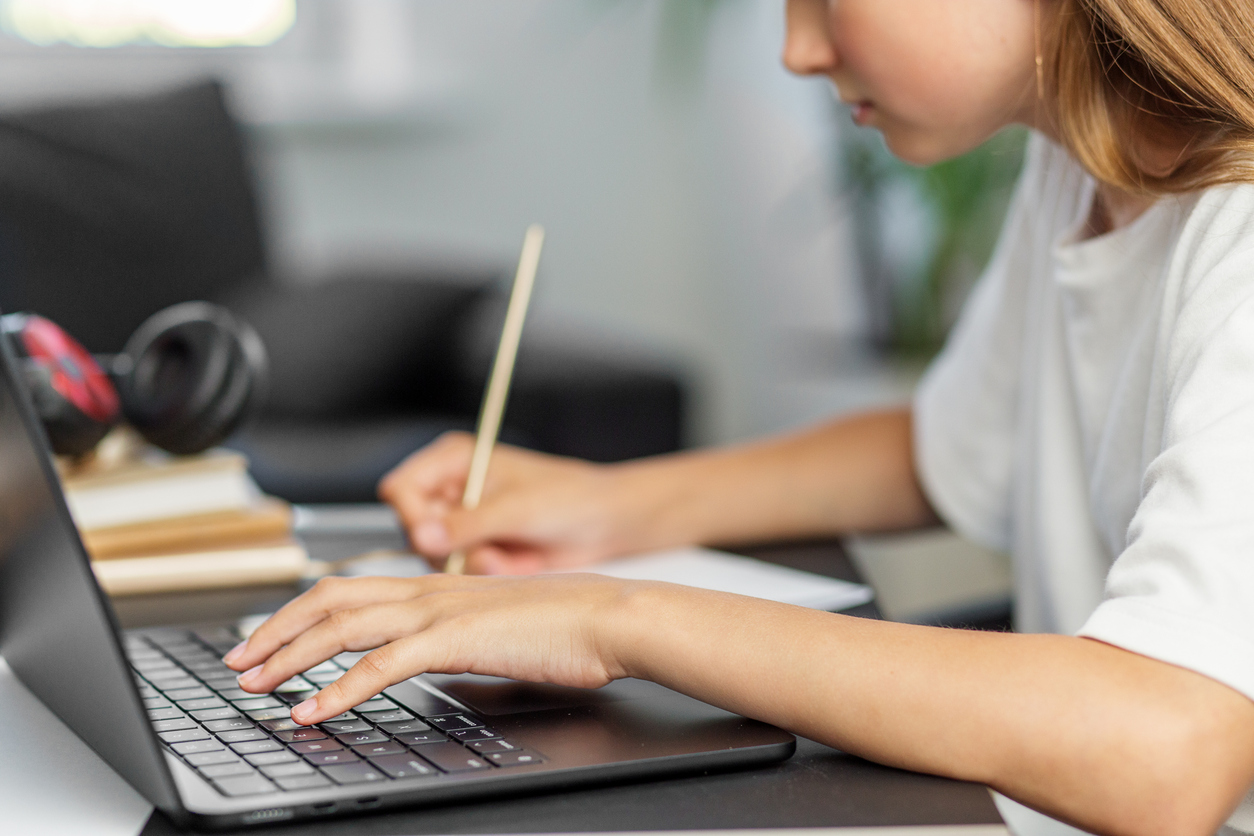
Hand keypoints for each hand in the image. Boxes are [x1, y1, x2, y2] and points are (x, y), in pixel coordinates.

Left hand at [223, 573, 643, 724]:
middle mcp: (428, 589)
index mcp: (437, 585)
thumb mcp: (499, 627)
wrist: (612, 616)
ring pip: (341, 625)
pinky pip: (378, 665)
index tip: (270, 638)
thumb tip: (439, 661)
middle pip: (329, 598)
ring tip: (255, 686)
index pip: (350, 587)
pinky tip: (312, 711)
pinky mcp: (453, 639)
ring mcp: (438, 610)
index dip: (300, 611)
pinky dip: (336, 689)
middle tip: (239, 662)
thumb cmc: (569, 626)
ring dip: (289, 656)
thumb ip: (460, 638)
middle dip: (275, 629)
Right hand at [378, 432, 636, 573]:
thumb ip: (467, 524)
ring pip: (432, 557)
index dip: (412, 518)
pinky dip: (482, 573)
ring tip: (505, 556)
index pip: (401, 490)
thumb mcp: (516, 508)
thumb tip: (423, 536)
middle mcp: (451, 491)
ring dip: (467, 563)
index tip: (434, 540)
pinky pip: (457, 573)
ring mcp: (462, 523)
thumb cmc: (569, 498)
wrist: (605, 525)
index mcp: (454, 461)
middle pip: (413, 529)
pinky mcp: (476, 551)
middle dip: (448, 548)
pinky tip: (512, 564)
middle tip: (484, 550)